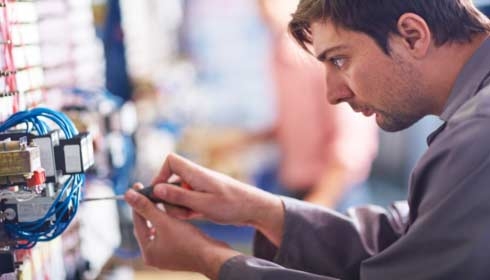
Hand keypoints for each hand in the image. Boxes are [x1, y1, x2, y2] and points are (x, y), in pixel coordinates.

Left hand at [125, 186, 240, 278]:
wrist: (212, 256)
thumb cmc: (189, 242)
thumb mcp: (165, 222)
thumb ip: (146, 208)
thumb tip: (129, 195)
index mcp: (148, 252)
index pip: (138, 222)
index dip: (137, 203)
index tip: (136, 187)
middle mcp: (154, 256)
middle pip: (147, 226)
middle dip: (148, 209)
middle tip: (148, 192)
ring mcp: (166, 255)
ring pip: (158, 229)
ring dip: (158, 214)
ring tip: (160, 199)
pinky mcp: (177, 252)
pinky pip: (168, 233)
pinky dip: (168, 222)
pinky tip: (172, 212)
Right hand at [150, 153, 284, 245]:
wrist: (255, 209)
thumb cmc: (233, 205)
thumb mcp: (203, 204)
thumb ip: (179, 196)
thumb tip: (156, 189)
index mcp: (196, 173)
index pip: (170, 161)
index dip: (161, 174)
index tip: (159, 193)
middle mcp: (196, 177)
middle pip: (171, 181)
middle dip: (170, 198)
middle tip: (181, 212)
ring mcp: (200, 187)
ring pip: (178, 194)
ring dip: (179, 206)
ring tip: (192, 215)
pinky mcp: (203, 196)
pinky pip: (187, 201)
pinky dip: (187, 209)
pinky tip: (196, 216)